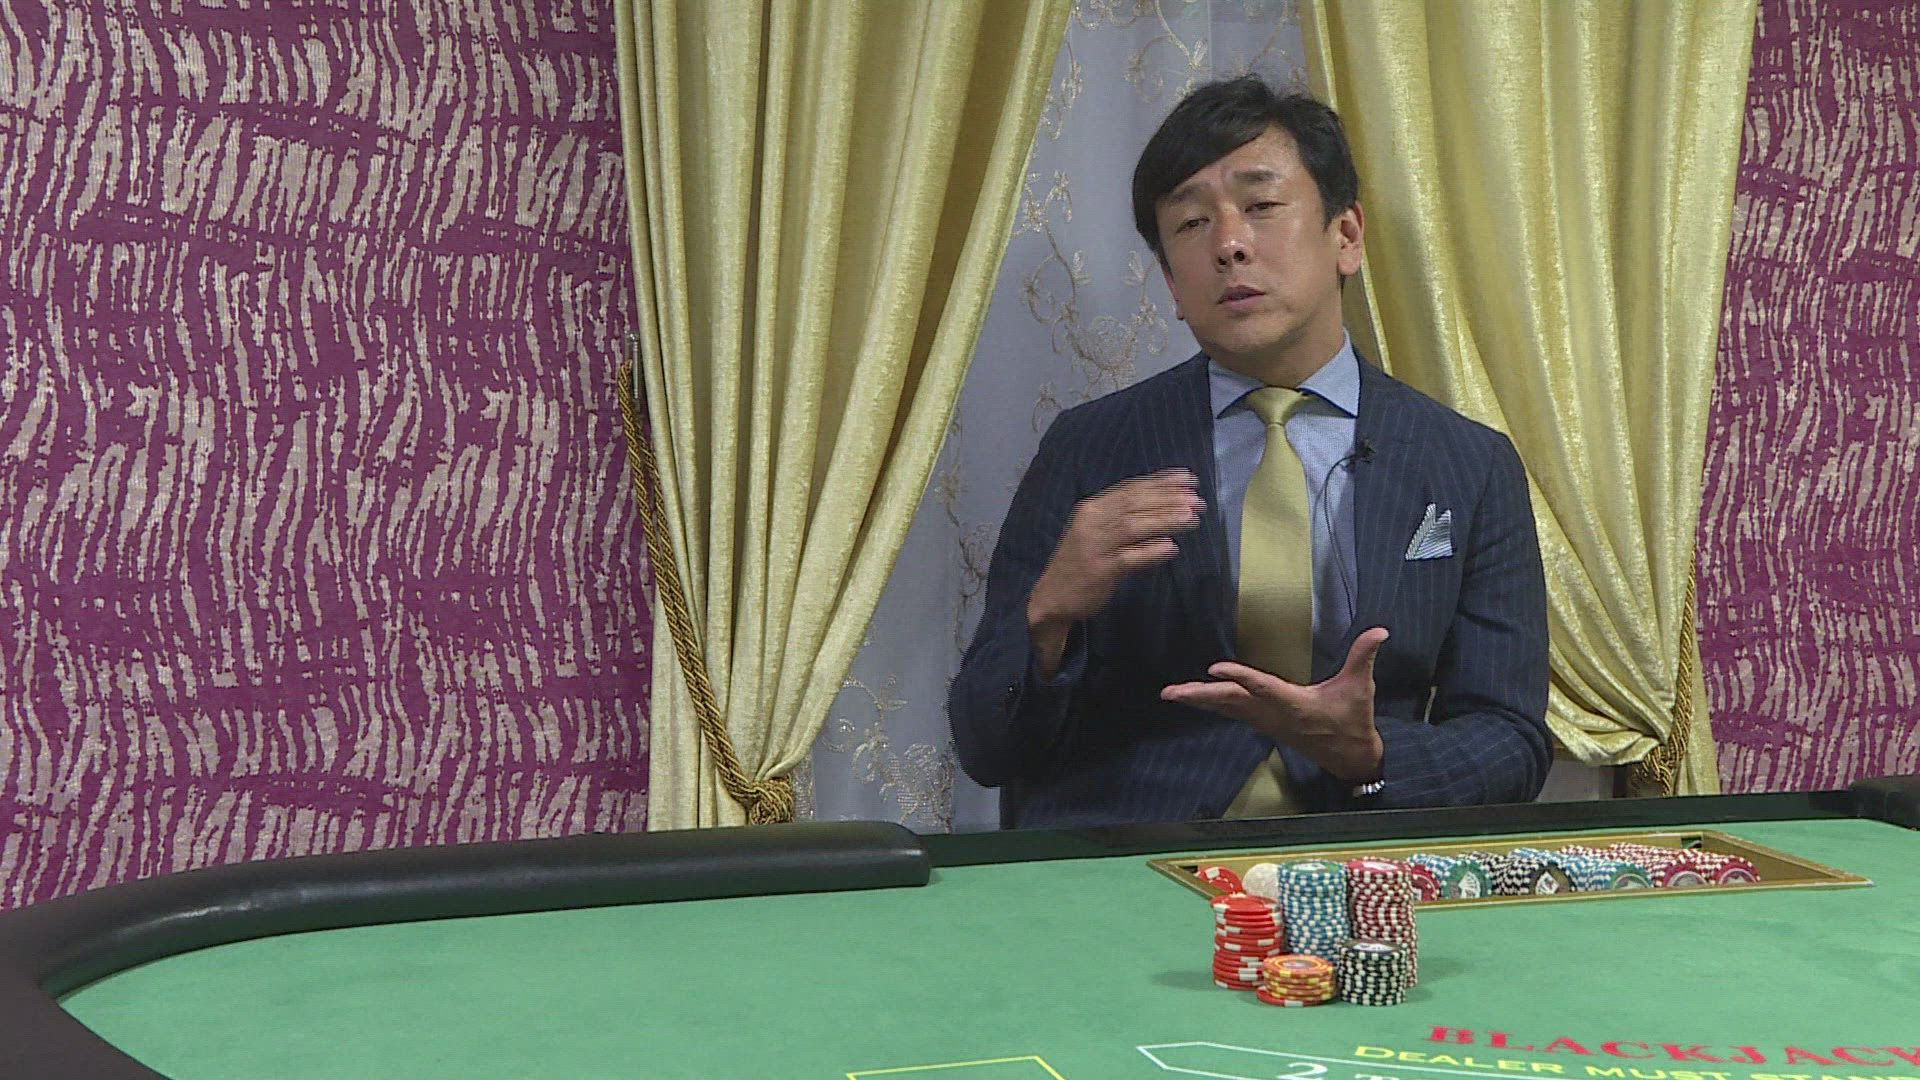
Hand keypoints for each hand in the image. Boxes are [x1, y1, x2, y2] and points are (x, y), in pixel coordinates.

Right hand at [1027, 469, 1205, 675]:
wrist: (1052, 597)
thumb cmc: (1083, 562)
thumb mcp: (1099, 532)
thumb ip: (1125, 517)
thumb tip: (1168, 503)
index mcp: (1092, 508)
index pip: (1130, 489)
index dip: (1161, 482)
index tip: (1189, 479)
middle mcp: (1091, 522)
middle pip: (1134, 504)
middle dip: (1168, 500)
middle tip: (1197, 500)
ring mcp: (1094, 546)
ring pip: (1133, 527)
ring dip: (1164, 520)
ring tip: (1191, 518)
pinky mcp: (1098, 571)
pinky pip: (1128, 558)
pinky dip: (1150, 552)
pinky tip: (1171, 548)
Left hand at [1160, 627, 1390, 782]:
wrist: (1349, 757)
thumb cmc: (1353, 720)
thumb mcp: (1360, 688)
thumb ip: (1364, 656)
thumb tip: (1381, 630)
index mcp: (1294, 704)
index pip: (1262, 687)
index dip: (1239, 677)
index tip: (1215, 668)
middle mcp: (1272, 714)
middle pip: (1230, 703)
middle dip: (1200, 696)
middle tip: (1170, 692)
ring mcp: (1265, 721)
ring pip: (1226, 709)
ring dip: (1199, 701)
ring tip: (1170, 694)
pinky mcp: (1263, 723)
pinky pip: (1230, 713)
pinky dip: (1211, 705)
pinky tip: (1194, 698)